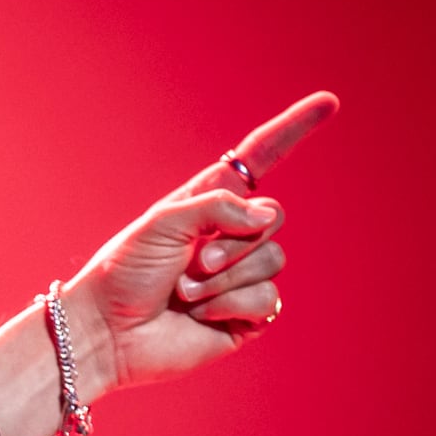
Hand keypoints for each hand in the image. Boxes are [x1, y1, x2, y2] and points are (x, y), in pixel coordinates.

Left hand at [58, 92, 334, 397]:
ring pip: (273, 260)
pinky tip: (200, 316)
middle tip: (191, 263)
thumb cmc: (123, 274)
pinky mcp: (245, 315)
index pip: (259, 160)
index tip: (328, 103)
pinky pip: (267, 299)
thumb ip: (216, 206)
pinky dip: (230, 306)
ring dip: (225, 278)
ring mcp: (240, 275)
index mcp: (208, 204)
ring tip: (184, 294)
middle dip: (233, 242)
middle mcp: (229, 236)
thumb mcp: (162, 223)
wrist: (106, 333)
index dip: (292, 131)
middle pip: (273, 219)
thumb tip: (263, 217)